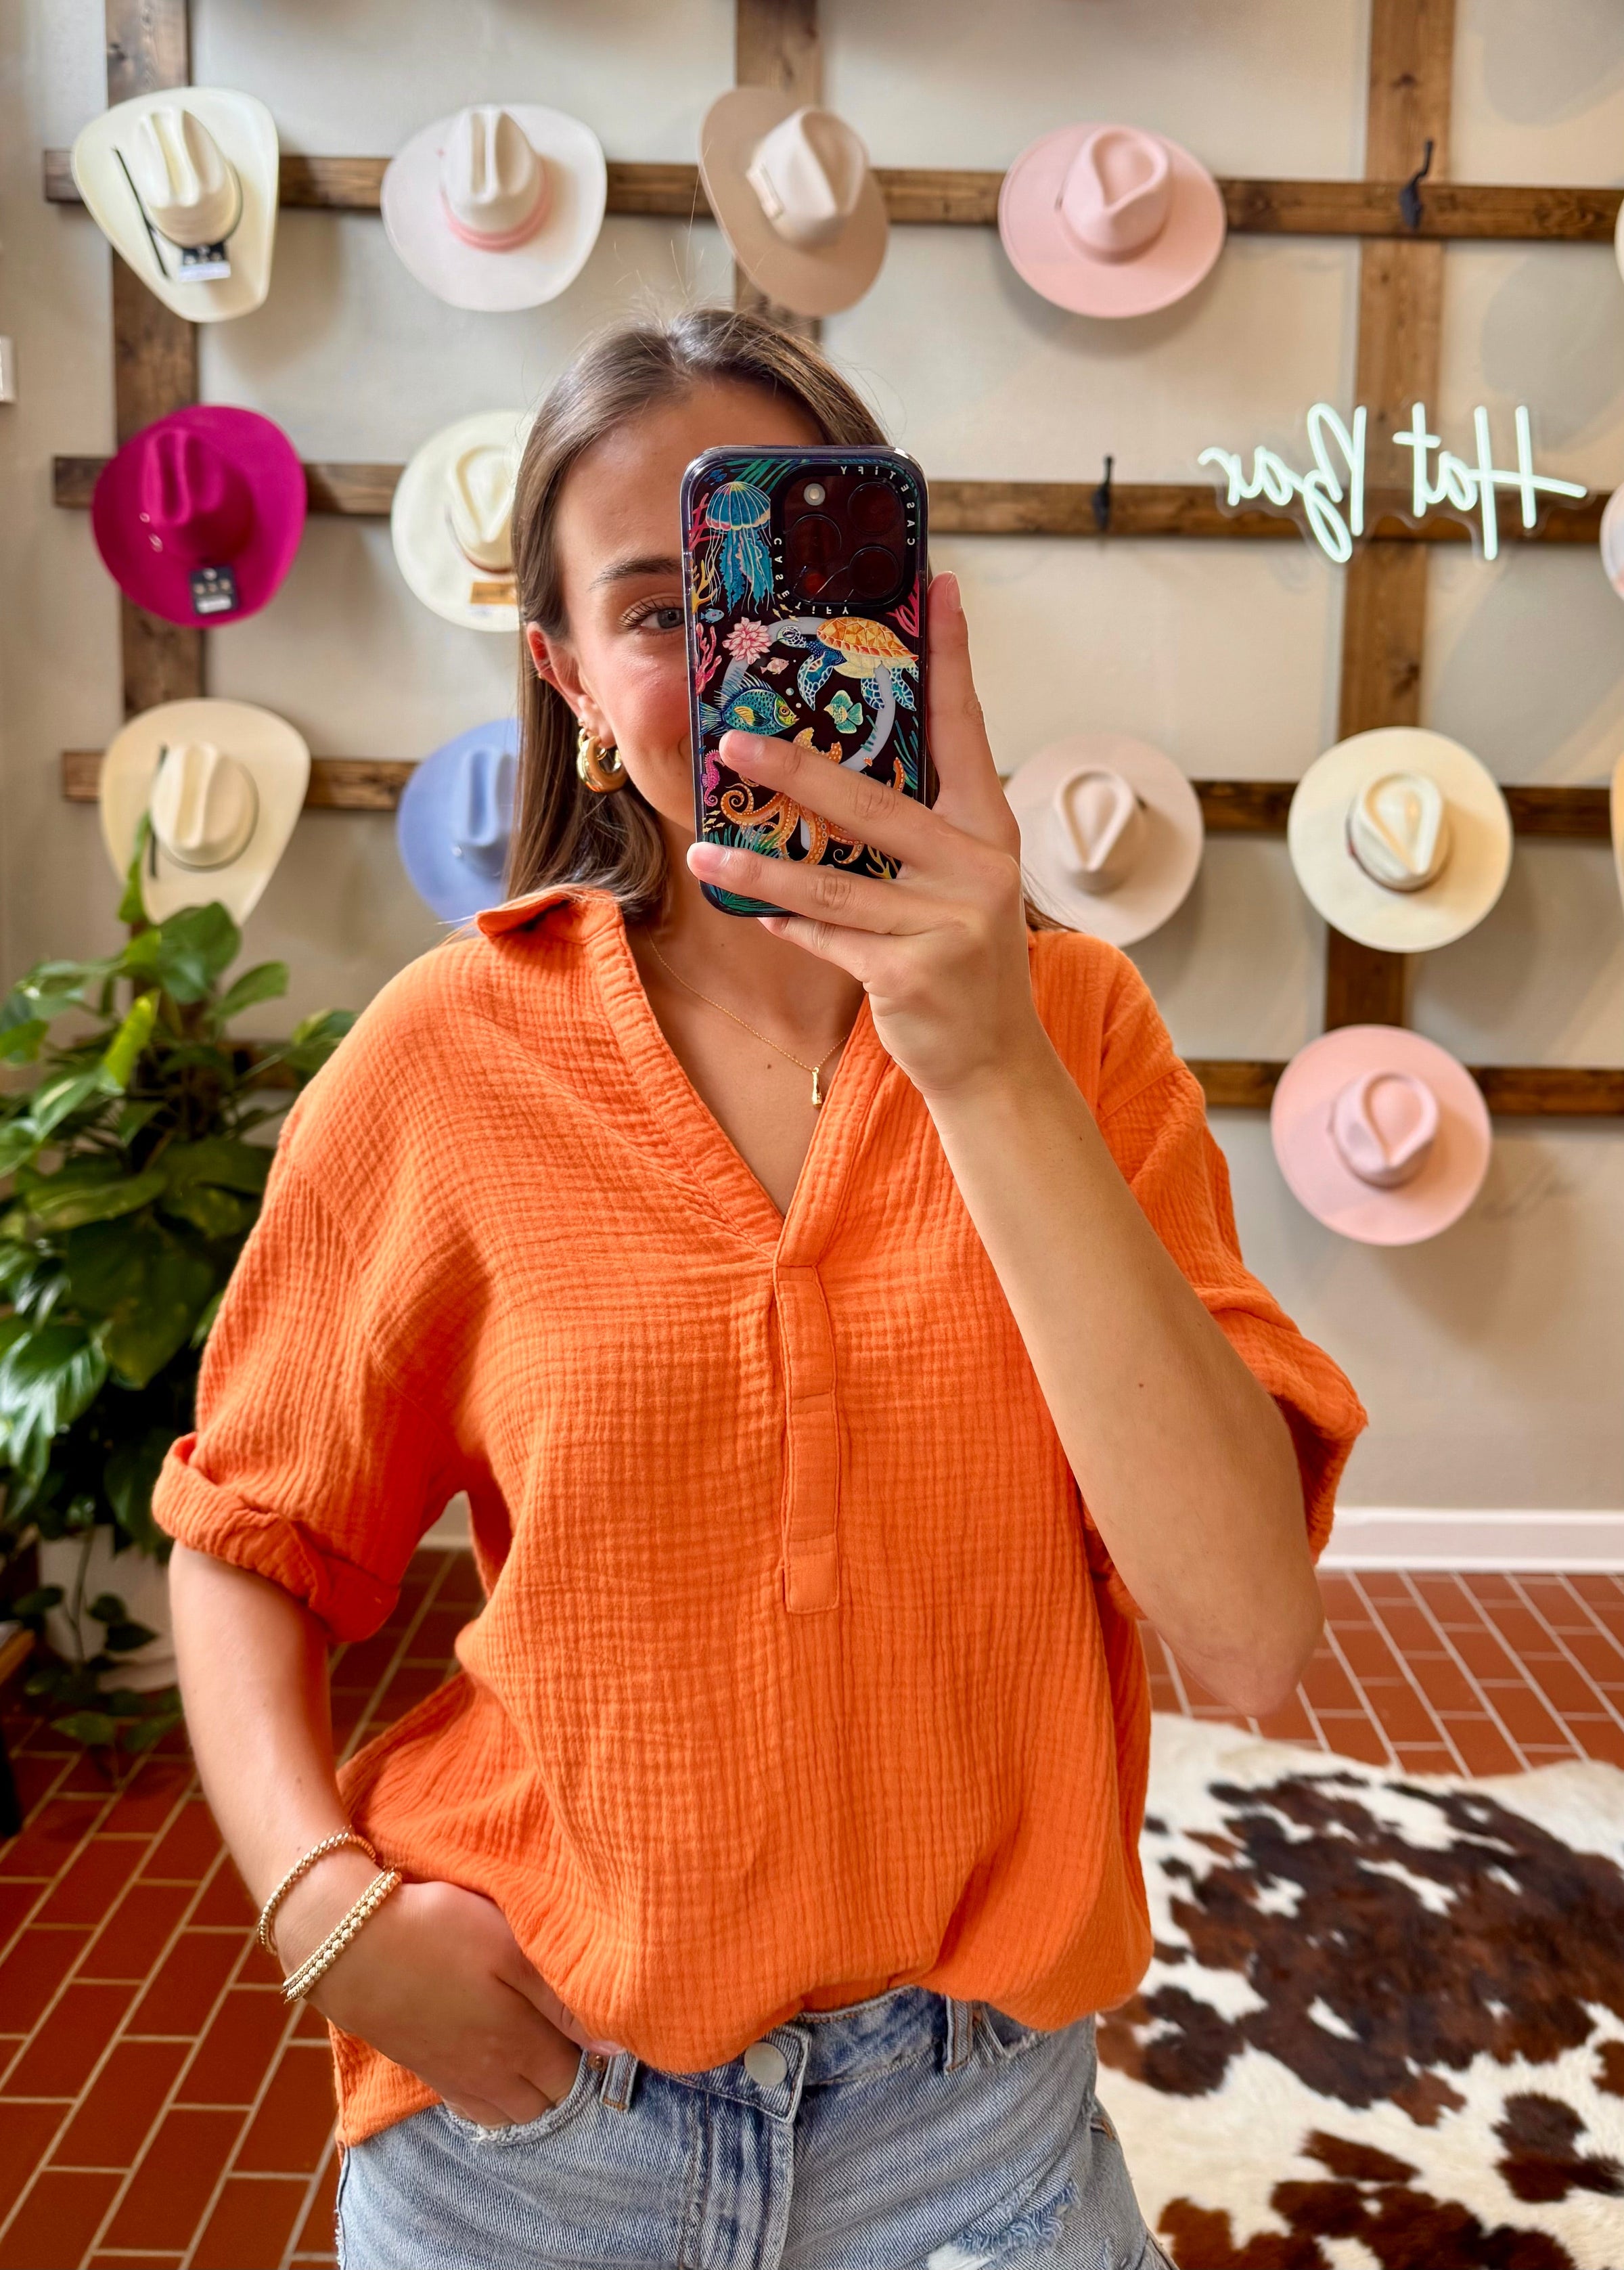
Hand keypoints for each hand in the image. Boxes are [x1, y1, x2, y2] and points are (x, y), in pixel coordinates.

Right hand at [277, 1859, 620, 2127]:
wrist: (353, 1947)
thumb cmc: (440, 1934)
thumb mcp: (510, 1949)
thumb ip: (563, 2000)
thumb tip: (616, 2045)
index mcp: (519, 2046)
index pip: (576, 2076)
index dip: (590, 2051)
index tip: (589, 2017)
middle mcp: (492, 2077)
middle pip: (547, 2102)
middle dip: (565, 2075)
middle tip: (563, 2029)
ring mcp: (456, 2081)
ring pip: (512, 2115)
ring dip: (531, 2092)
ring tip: (533, 2047)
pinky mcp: (428, 2074)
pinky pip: (475, 2112)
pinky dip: (495, 2101)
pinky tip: (495, 2066)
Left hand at [685, 572, 1045, 1103]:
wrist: (995, 1064)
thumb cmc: (962, 965)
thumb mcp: (954, 889)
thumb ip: (913, 837)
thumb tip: (833, 779)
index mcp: (987, 832)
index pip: (965, 730)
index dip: (950, 661)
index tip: (940, 590)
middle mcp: (976, 869)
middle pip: (874, 805)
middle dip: (797, 770)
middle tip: (733, 741)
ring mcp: (948, 923)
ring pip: (833, 882)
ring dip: (759, 865)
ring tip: (704, 843)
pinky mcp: (912, 974)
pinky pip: (829, 939)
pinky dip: (787, 923)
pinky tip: (752, 909)